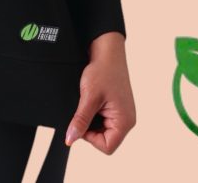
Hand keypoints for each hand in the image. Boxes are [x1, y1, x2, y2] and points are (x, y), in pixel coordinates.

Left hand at [64, 32, 135, 153]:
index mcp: (125, 121)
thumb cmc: (102, 70)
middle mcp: (126, 120)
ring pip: (102, 130)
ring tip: (87, 103)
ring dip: (91, 121)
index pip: (107, 147)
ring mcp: (122, 113)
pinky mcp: (116, 107)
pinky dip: (93, 114)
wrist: (106, 50)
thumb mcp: (89, 97)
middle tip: (83, 110)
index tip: (81, 122)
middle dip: (90, 129)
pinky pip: (103, 120)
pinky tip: (90, 101)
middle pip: (105, 140)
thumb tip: (70, 140)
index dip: (90, 139)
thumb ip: (80, 120)